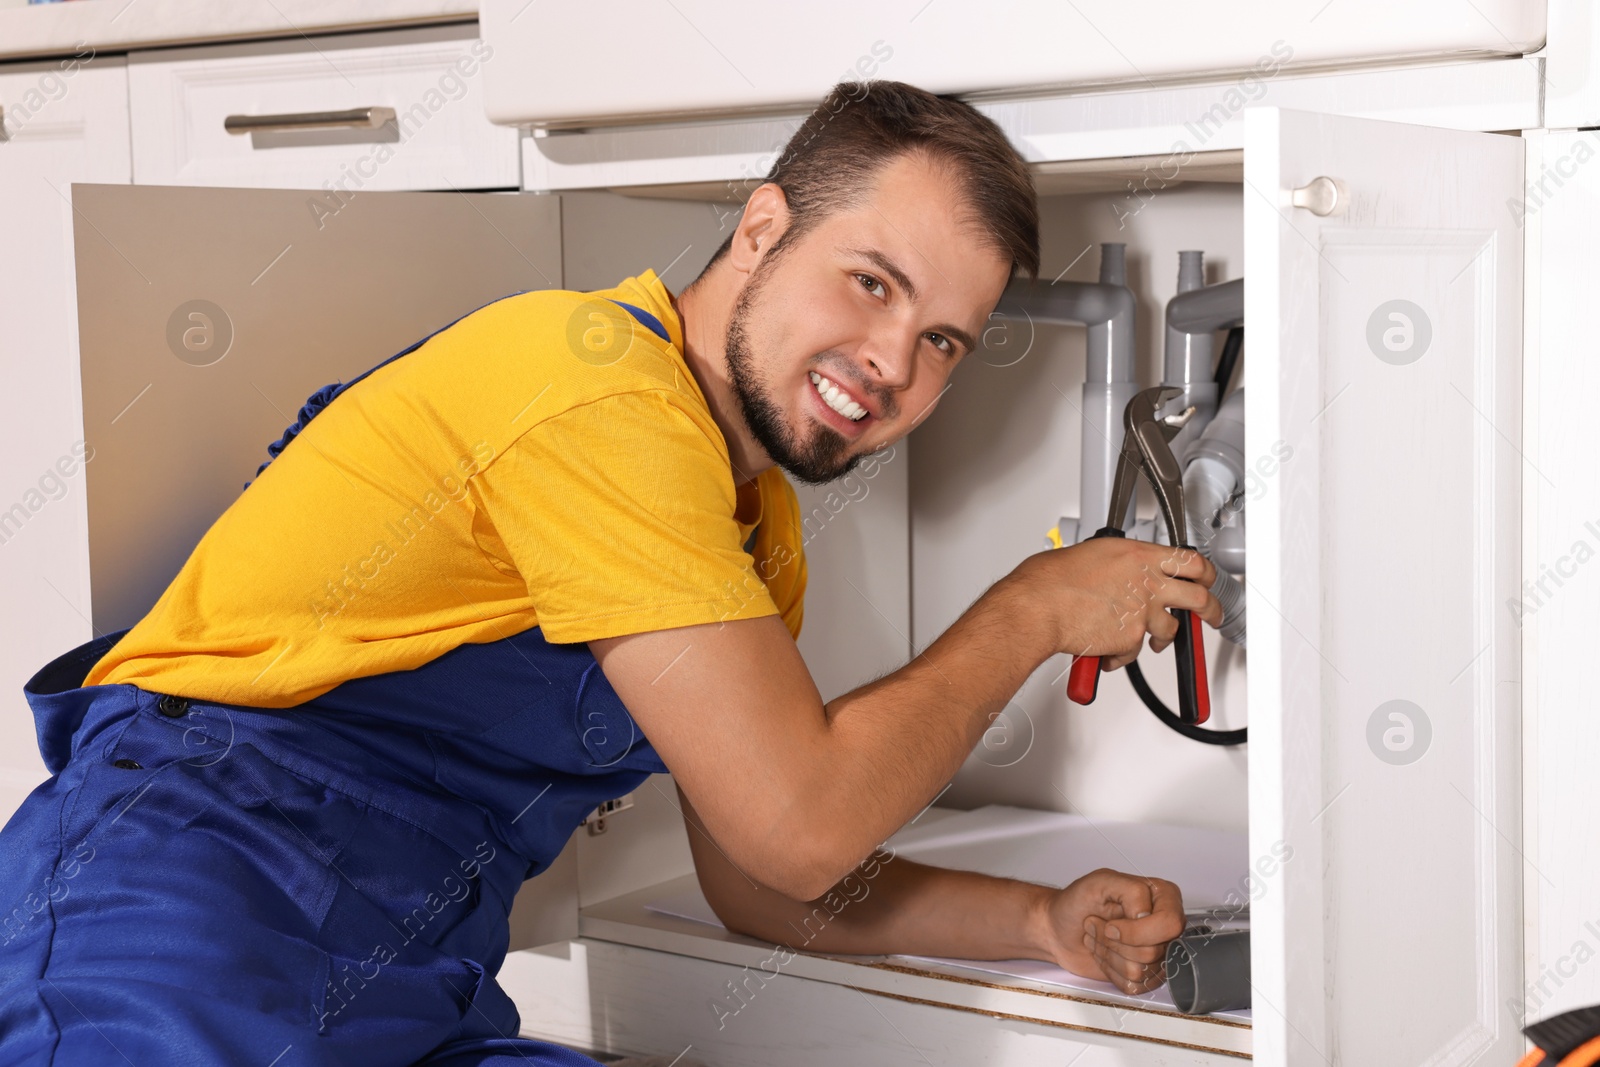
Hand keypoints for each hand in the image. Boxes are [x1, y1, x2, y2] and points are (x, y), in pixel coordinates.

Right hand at [1013, 539, 1220, 670]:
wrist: (1038, 607)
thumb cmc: (1051, 581)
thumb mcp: (1091, 554)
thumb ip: (1116, 565)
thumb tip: (1118, 572)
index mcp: (1138, 555)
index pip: (1190, 561)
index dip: (1205, 573)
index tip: (1207, 579)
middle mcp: (1146, 582)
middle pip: (1198, 597)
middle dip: (1211, 610)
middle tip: (1212, 615)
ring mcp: (1141, 612)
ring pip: (1169, 630)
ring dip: (1161, 638)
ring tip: (1152, 642)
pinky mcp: (1129, 639)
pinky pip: (1134, 652)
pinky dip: (1121, 656)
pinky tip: (1107, 651)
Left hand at [1036, 868, 1184, 993]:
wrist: (1058, 928)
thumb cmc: (1076, 903)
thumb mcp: (1099, 882)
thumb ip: (1131, 891)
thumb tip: (1147, 916)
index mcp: (1162, 897)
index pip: (1169, 924)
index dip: (1136, 931)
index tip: (1111, 925)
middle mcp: (1164, 925)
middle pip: (1154, 952)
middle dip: (1116, 943)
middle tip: (1102, 928)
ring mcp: (1157, 952)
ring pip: (1142, 970)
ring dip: (1110, 955)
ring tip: (1100, 938)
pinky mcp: (1145, 974)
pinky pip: (1135, 985)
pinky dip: (1111, 971)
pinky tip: (1104, 953)